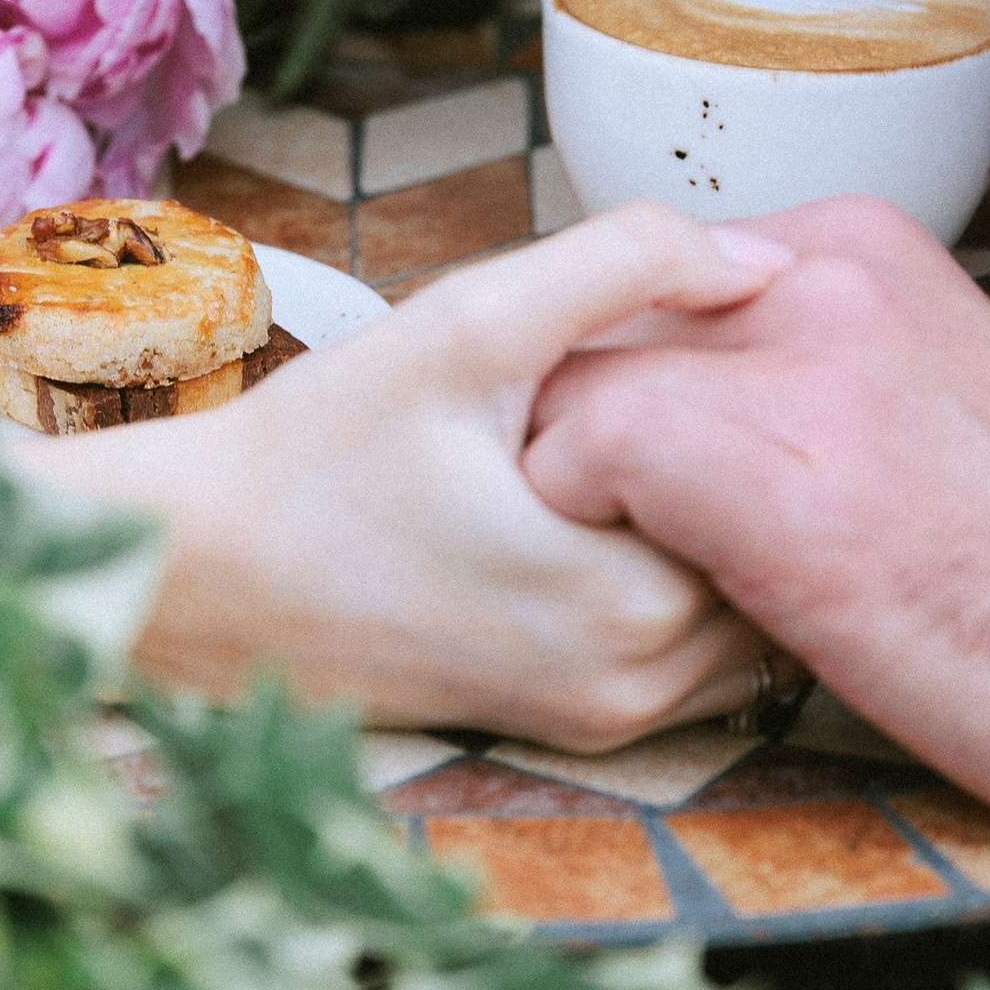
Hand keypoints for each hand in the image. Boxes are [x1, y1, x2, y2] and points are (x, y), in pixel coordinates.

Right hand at [92, 206, 792, 741]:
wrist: (204, 576)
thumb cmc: (322, 448)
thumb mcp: (468, 325)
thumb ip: (625, 268)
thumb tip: (768, 265)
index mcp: (632, 598)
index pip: (785, 483)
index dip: (754, 389)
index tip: (698, 330)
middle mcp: (641, 684)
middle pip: (773, 544)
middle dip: (745, 455)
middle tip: (684, 363)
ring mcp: (612, 717)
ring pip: (743, 595)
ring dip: (719, 515)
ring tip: (656, 423)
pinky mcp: (579, 723)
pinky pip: (693, 641)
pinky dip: (681, 565)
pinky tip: (613, 490)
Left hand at [523, 195, 989, 834]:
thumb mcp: (921, 390)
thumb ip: (802, 358)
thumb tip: (668, 391)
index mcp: (853, 245)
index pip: (652, 281)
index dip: (633, 379)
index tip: (657, 468)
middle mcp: (813, 273)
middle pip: (600, 321)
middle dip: (592, 421)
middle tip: (634, 525)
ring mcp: (789, 362)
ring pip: (573, 382)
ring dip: (585, 482)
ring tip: (656, 563)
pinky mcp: (756, 467)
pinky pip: (581, 453)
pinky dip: (591, 528)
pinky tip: (674, 587)